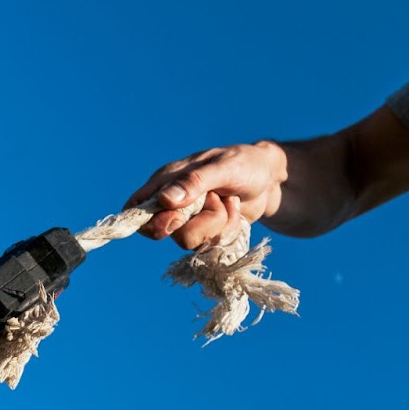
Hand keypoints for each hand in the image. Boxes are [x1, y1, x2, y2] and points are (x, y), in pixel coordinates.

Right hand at [124, 141, 289, 248]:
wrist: (271, 180)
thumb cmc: (245, 164)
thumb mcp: (223, 167)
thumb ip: (193, 182)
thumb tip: (164, 199)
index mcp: (167, 181)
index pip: (138, 207)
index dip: (148, 220)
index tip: (174, 219)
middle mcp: (173, 203)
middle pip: (163, 231)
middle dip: (194, 221)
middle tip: (214, 202)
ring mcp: (190, 221)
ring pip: (189, 241)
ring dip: (217, 223)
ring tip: (228, 201)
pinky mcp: (206, 234)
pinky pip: (209, 245)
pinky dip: (227, 230)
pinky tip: (233, 210)